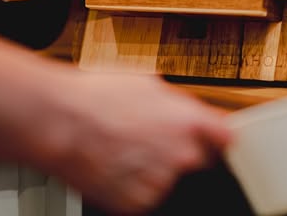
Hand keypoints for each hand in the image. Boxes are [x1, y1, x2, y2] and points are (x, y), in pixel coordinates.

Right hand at [40, 70, 233, 214]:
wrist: (59, 122)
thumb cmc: (96, 97)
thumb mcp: (146, 82)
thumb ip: (176, 102)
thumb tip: (186, 108)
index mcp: (190, 122)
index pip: (227, 138)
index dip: (217, 136)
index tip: (213, 137)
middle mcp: (181, 155)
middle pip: (199, 161)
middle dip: (182, 151)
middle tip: (152, 138)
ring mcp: (160, 183)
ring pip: (169, 179)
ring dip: (154, 168)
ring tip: (124, 147)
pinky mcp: (136, 204)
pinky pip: (144, 196)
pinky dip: (133, 185)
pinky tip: (115, 163)